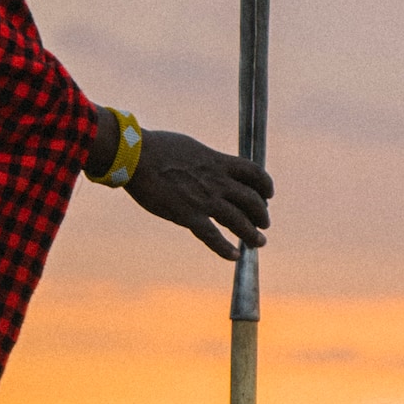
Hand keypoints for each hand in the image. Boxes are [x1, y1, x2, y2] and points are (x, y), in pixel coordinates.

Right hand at [121, 129, 273, 259]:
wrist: (136, 156)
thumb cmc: (157, 148)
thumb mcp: (191, 149)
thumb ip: (206, 161)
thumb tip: (210, 166)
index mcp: (218, 162)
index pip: (255, 173)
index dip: (265, 185)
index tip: (268, 195)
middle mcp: (218, 182)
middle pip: (252, 201)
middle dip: (262, 214)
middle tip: (264, 224)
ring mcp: (205, 200)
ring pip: (239, 221)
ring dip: (252, 234)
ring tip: (258, 242)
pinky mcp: (188, 215)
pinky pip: (213, 237)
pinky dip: (226, 249)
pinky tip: (234, 256)